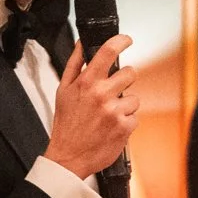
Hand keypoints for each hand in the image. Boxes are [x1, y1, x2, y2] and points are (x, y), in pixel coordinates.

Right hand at [46, 34, 136, 179]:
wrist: (68, 157)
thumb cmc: (66, 125)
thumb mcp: (63, 91)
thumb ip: (74, 64)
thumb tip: (81, 44)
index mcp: (87, 82)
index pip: (108, 51)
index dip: (121, 40)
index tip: (126, 40)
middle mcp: (102, 94)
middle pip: (130, 73)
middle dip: (124, 80)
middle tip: (113, 91)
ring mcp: (115, 111)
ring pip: (135, 97)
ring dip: (125, 104)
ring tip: (109, 114)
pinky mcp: (125, 126)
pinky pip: (135, 116)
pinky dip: (126, 121)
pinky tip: (112, 126)